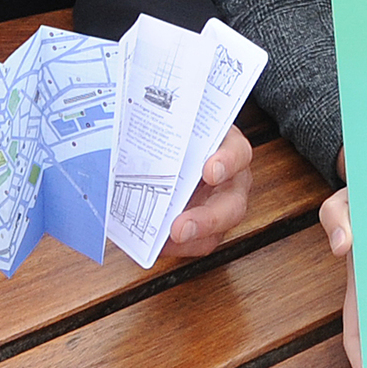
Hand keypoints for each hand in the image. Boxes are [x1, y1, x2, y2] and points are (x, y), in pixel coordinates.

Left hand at [161, 126, 250, 259]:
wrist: (185, 138)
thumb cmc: (186, 130)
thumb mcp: (181, 120)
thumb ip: (165, 123)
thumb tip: (128, 120)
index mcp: (229, 147)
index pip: (237, 153)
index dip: (227, 163)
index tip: (210, 170)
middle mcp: (232, 180)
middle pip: (232, 205)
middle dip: (207, 220)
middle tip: (180, 228)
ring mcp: (220, 205)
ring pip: (217, 231)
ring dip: (191, 240)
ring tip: (164, 242)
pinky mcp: (206, 225)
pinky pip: (197, 242)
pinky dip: (176, 247)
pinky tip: (156, 245)